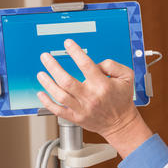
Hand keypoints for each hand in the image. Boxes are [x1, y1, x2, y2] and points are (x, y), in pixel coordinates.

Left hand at [37, 39, 152, 156]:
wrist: (120, 123)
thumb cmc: (122, 99)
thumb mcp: (127, 77)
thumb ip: (113, 65)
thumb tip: (96, 63)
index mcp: (103, 85)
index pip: (86, 65)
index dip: (75, 52)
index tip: (68, 44)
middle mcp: (91, 97)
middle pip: (66, 80)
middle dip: (53, 67)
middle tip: (45, 57)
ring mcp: (82, 109)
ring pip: (60, 95)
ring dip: (47, 83)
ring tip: (41, 73)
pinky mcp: (76, 118)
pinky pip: (58, 110)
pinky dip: (47, 102)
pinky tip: (41, 93)